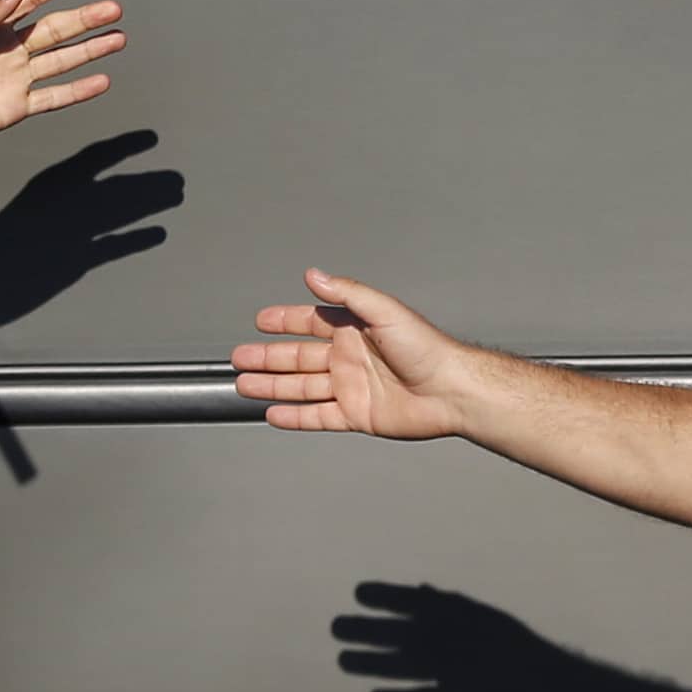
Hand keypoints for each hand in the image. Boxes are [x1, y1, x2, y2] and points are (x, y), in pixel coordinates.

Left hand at [0, 0, 123, 163]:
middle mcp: (8, 49)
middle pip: (56, 28)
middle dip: (86, 17)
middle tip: (114, 8)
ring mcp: (14, 78)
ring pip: (62, 60)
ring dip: (90, 49)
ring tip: (118, 38)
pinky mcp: (15, 107)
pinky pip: (54, 96)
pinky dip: (79, 90)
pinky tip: (101, 80)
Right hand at [232, 268, 470, 439]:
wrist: (451, 391)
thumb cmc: (427, 349)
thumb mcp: (383, 311)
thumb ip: (346, 293)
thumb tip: (313, 275)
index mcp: (353, 330)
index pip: (309, 322)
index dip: (284, 320)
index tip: (261, 321)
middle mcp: (348, 358)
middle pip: (297, 357)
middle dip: (266, 357)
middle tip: (240, 358)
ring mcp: (351, 388)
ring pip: (301, 387)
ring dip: (272, 385)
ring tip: (244, 385)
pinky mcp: (357, 415)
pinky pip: (318, 416)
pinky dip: (295, 417)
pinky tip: (274, 414)